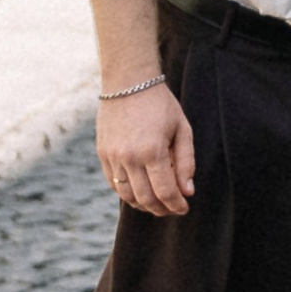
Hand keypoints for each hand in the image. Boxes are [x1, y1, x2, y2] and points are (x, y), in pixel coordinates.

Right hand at [98, 81, 194, 218]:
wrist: (128, 82)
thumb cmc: (160, 104)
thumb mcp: (182, 129)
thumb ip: (186, 162)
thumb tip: (188, 192)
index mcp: (152, 151)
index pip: (165, 192)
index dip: (176, 205)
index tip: (184, 209)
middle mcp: (129, 157)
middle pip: (146, 199)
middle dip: (162, 209)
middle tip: (172, 208)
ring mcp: (113, 157)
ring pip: (127, 196)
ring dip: (144, 205)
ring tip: (157, 203)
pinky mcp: (103, 154)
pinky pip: (114, 184)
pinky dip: (127, 194)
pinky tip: (140, 191)